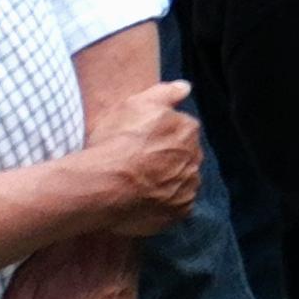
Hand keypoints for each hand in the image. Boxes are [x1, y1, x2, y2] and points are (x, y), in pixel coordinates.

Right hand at [65, 80, 199, 237]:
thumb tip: (185, 87)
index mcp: (188, 130)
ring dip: (169, 182)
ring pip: (182, 181)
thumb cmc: (117, 142)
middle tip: (141, 166)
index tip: (143, 145)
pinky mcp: (179, 211)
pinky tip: (145, 202)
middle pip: (184, 157)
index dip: (161, 138)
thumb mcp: (136, 104)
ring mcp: (188, 186)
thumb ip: (166, 93)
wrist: (104, 184)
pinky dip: (165, 204)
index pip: (182, 131)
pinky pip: (177, 206)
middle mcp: (195, 158)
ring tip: (141, 185)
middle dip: (168, 159)